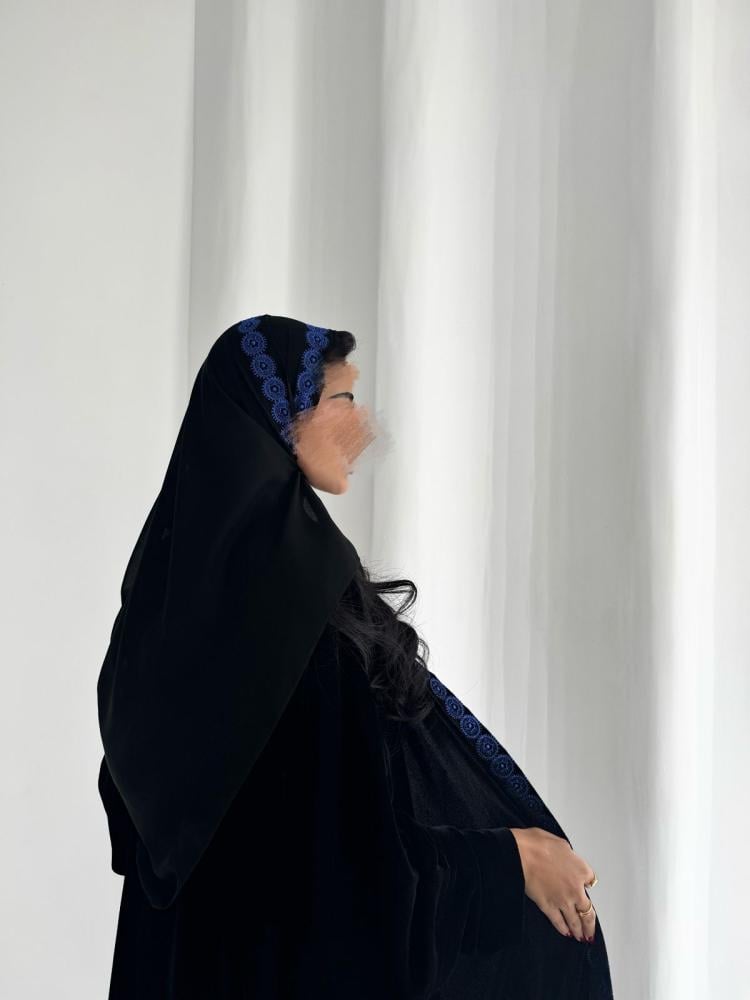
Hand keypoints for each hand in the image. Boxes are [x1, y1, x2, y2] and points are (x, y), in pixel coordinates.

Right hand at [508, 826, 596, 942]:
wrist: (522, 854)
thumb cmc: (538, 844)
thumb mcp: (560, 843)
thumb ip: (568, 855)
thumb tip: (567, 858)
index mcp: (581, 869)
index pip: (591, 881)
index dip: (587, 884)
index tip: (586, 887)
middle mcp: (576, 889)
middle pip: (588, 911)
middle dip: (590, 924)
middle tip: (591, 932)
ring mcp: (563, 900)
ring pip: (575, 921)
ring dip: (580, 931)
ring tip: (581, 937)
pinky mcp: (548, 907)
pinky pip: (558, 922)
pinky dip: (563, 929)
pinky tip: (565, 932)